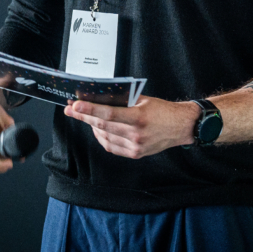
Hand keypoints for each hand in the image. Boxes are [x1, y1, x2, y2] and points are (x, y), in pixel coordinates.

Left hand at [65, 96, 200, 158]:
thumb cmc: (163, 110)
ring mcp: (135, 146)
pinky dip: (102, 137)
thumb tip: (100, 97)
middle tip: (71, 109)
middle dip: (83, 116)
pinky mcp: (135, 154)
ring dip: (92, 126)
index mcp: (139, 117)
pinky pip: (111, 147)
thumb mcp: (144, 100)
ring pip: (104, 137)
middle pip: (102, 125)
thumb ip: (123, 100)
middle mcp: (136, 134)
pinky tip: (98, 129)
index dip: (90, 109)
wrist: (181, 127)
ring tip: (85, 116)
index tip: (75, 104)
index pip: (108, 114)